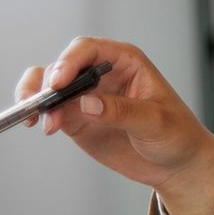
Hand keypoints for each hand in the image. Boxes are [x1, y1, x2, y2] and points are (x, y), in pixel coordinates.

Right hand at [14, 38, 213, 214]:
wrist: (177, 165)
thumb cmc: (177, 134)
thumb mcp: (156, 122)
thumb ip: (121, 111)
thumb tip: (87, 104)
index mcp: (125, 61)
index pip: (88, 49)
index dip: (69, 62)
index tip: (58, 83)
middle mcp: (101, 73)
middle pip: (62, 66)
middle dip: (47, 83)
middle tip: (44, 106)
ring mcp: (87, 96)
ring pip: (49, 85)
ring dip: (37, 98)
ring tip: (36, 119)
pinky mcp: (77, 118)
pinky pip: (51, 109)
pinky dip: (40, 114)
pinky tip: (40, 126)